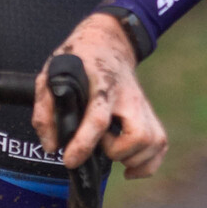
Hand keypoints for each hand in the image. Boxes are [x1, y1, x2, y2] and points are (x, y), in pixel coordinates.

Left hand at [33, 8, 167, 180]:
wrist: (108, 43)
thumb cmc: (78, 60)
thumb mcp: (51, 74)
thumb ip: (45, 110)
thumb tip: (52, 146)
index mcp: (102, 84)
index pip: (98, 119)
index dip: (84, 144)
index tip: (70, 160)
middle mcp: (128, 96)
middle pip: (137, 135)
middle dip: (116, 152)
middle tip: (101, 144)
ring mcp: (143, 105)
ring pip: (153, 143)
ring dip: (132, 158)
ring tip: (113, 150)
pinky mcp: (151, 113)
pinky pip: (160, 146)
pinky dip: (148, 163)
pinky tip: (129, 164)